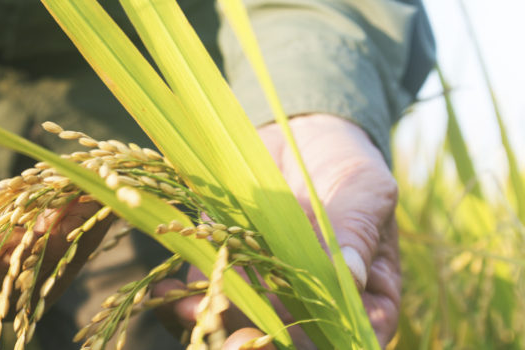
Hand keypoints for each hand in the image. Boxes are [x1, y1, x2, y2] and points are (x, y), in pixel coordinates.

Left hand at [154, 114, 399, 348]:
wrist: (297, 134)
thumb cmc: (346, 164)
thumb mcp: (364, 191)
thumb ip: (357, 230)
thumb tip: (351, 274)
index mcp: (360, 298)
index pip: (345, 339)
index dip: (315, 347)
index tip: (282, 342)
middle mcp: (310, 305)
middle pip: (286, 344)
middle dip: (255, 345)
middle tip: (232, 343)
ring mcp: (263, 292)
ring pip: (237, 328)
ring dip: (212, 329)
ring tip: (191, 314)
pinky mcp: (223, 271)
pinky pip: (202, 299)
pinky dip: (180, 303)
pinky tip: (166, 295)